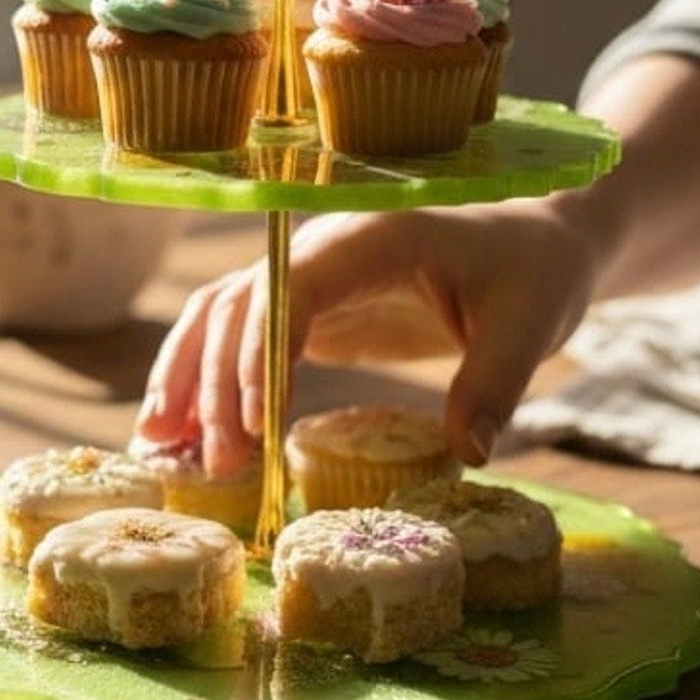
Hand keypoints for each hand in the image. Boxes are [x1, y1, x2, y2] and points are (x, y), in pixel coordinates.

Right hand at [135, 192, 601, 476]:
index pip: (295, 284)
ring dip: (187, 375)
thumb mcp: (532, 325)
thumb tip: (468, 454)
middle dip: (217, 382)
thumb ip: (497, 384)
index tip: (256, 426)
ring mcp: (313, 273)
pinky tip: (179, 432)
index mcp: (377, 234)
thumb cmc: (535, 274)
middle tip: (219, 465)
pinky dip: (204, 376)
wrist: (539, 243)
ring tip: (159, 449)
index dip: (263, 349)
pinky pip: (241, 333)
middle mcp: (329, 244)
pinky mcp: (312, 305)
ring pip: (222, 312)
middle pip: (242, 302)